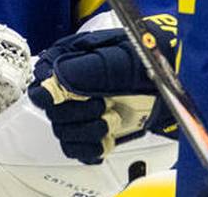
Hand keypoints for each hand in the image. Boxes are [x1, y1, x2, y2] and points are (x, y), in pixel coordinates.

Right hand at [26, 15, 178, 163]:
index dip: (50, 96)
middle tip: (102, 105)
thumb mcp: (115, 59)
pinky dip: (90, 148)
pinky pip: (76, 149)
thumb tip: (54, 80)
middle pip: (52, 113)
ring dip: (88, 132)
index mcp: (66, 63)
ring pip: (64, 133)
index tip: (65, 99)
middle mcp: (68, 88)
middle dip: (78, 114)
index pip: (40, 85)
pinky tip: (105, 139)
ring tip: (110, 120)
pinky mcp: (89, 131)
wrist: (166, 78)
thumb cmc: (142, 60)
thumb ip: (84, 69)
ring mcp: (78, 111)